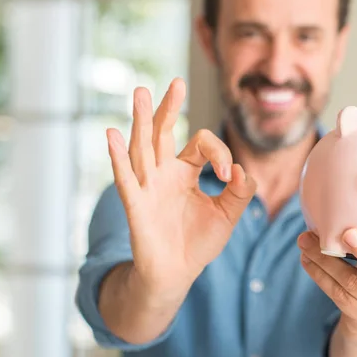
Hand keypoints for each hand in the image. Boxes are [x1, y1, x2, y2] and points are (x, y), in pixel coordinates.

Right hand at [107, 78, 256, 302]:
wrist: (177, 273)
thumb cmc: (199, 242)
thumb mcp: (228, 215)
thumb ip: (240, 192)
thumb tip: (243, 169)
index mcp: (187, 171)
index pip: (201, 144)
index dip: (219, 152)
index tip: (230, 175)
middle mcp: (165, 173)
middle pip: (164, 133)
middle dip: (170, 108)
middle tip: (177, 83)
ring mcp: (148, 186)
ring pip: (143, 147)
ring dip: (140, 120)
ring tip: (140, 92)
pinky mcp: (136, 204)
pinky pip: (125, 178)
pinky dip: (118, 157)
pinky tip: (113, 134)